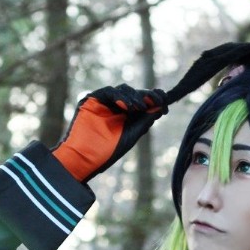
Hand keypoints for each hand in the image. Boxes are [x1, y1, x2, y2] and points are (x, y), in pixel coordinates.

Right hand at [53, 84, 167, 181]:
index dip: (154, 99)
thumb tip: (160, 107)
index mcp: (127, 116)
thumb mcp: (131, 135)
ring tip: (139, 108)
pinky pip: (108, 91)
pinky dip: (119, 96)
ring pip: (123, 90)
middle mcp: (116, 107)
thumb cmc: (106, 152)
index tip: (165, 102)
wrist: (84, 159)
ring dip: (134, 96)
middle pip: (134, 93)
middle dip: (147, 95)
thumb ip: (144, 120)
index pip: (142, 102)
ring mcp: (104, 103)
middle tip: (158, 99)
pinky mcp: (92, 100)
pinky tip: (127, 107)